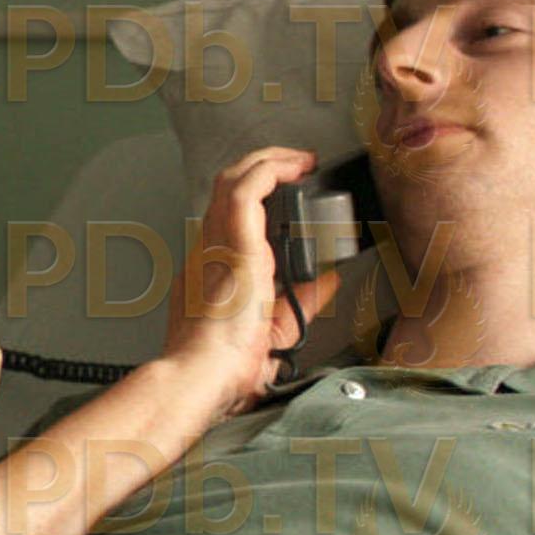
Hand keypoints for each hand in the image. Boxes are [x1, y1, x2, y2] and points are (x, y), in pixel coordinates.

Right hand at [162, 147, 340, 416]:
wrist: (203, 376)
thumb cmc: (225, 365)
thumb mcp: (277, 326)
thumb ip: (303, 300)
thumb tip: (331, 278)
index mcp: (213, 271)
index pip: (228, 221)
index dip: (257, 200)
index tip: (287, 194)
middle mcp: (210, 251)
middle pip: (227, 190)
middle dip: (262, 169)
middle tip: (297, 166)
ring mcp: (216, 244)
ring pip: (232, 179)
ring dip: (269, 161)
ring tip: (300, 159)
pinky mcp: (233, 243)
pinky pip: (246, 188)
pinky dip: (271, 169)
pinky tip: (296, 167)